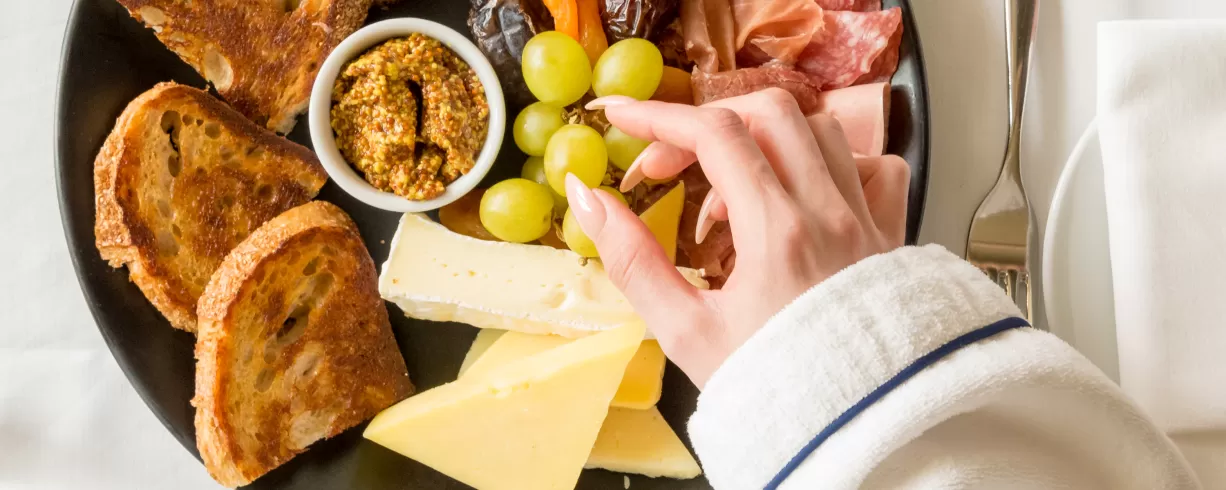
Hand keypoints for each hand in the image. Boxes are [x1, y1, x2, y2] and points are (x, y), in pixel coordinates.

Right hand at [565, 89, 910, 387]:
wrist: (850, 434)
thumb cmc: (773, 392)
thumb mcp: (685, 332)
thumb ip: (633, 260)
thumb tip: (589, 200)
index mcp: (777, 234)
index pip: (715, 135)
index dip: (659, 116)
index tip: (624, 116)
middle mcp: (830, 216)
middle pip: (770, 113)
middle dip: (707, 124)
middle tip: (669, 166)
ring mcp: (868, 223)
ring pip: (822, 131)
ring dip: (764, 143)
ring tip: (728, 196)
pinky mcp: (891, 239)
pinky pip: (878, 169)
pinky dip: (835, 163)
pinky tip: (802, 194)